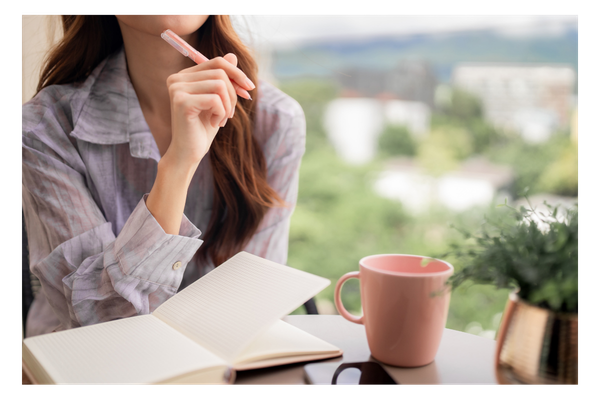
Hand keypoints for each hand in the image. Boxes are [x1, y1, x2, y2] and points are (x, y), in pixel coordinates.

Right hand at [164, 53, 253, 167]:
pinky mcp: (182, 102)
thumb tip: (232, 55)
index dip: (237, 74)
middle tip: (230, 114)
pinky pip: (216, 99)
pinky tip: (213, 124)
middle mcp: (177, 79)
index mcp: (183, 76)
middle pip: (220, 72)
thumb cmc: (203, 128)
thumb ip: (223, 78)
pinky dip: (221, 113)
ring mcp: (177, 89)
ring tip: (221, 120)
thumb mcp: (218, 101)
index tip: (249, 89)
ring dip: (228, 106)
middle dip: (233, 94)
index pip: (217, 62)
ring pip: (220, 85)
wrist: (188, 153)